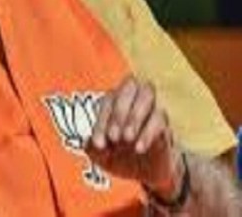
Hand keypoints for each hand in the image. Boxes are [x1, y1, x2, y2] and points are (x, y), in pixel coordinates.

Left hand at [86, 76, 183, 199]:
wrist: (147, 171)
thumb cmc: (121, 155)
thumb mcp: (104, 155)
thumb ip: (95, 147)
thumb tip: (90, 143)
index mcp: (115, 100)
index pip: (108, 101)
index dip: (102, 122)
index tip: (99, 144)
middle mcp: (134, 97)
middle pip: (129, 86)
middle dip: (119, 112)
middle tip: (114, 137)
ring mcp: (152, 106)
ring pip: (147, 95)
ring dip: (134, 117)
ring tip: (127, 139)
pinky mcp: (165, 122)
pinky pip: (160, 118)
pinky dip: (148, 132)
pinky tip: (139, 148)